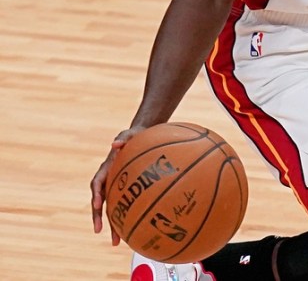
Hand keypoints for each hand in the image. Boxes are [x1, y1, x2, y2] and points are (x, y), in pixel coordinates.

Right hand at [90, 126, 145, 245]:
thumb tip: (114, 143)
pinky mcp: (127, 191)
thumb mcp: (128, 134)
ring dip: (112, 225)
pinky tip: (134, 231)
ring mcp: (116, 187)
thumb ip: (123, 137)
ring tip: (116, 242)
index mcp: (106, 168)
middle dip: (98, 217)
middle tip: (99, 231)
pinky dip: (128, 218)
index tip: (96, 204)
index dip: (96, 194)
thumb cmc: (133, 136)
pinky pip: (125, 206)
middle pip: (101, 202)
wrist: (141, 138)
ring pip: (112, 208)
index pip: (97, 183)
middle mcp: (108, 180)